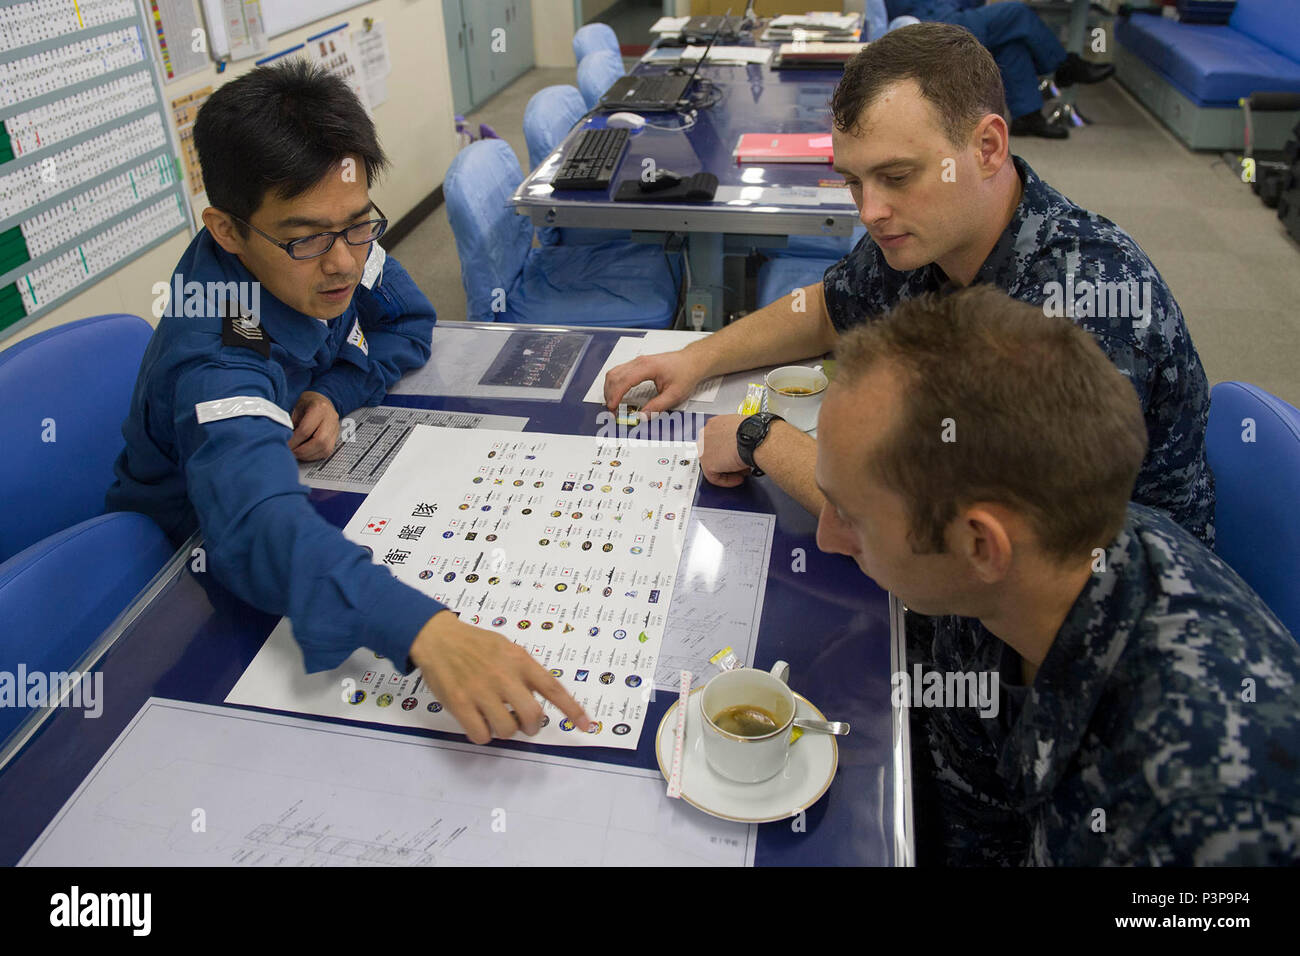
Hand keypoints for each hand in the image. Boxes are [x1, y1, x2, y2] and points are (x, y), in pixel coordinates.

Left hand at [289, 390, 338, 460]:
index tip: (285, 445)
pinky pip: (326, 451)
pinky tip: (304, 453)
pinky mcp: (335, 437)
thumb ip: (291, 423)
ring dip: (308, 455)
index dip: (294, 441)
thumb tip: (284, 439)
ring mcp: (335, 428)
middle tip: (291, 452)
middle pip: (319, 441)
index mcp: (319, 408)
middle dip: (302, 451)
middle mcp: (331, 418)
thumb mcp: (295, 408)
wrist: (320, 400)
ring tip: (296, 454)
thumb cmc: (306, 403)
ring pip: (325, 449)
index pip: (306, 430)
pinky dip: (314, 455)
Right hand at [409, 610, 592, 744]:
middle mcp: (504, 676)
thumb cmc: (475, 644)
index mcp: (520, 660)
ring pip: (507, 730)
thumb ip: (525, 671)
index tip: (587, 726)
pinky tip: (479, 722)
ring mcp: (481, 691)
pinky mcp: (460, 704)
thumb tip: (541, 698)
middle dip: (532, 726)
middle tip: (524, 723)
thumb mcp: (508, 648)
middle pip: (533, 716)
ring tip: (496, 717)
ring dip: (506, 730)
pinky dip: (484, 735)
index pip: (553, 688)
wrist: (438, 638)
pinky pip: (482, 735)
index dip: (572, 710)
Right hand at [603, 349, 709, 415]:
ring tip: (613, 404)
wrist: (691, 362)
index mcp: (647, 367)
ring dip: (610, 388)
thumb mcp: (674, 394)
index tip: (612, 408)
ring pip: (614, 373)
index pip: (624, 380)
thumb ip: (657, 407)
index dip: (615, 395)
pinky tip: (617, 393)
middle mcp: (639, 362)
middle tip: (612, 410)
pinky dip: (614, 384)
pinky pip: (619, 372)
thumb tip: (642, 416)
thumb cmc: (686, 372)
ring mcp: (637, 362)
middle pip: (614, 376)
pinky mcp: (637, 364)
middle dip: (609, 394)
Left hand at [697, 413, 749, 487]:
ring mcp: (704, 448)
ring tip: (742, 472)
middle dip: (727, 460)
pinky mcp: (707, 463)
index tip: (736, 454)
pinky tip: (738, 478)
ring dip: (729, 470)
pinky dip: (727, 480)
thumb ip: (737, 435)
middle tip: (740, 465)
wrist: (755, 438)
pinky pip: (715, 477)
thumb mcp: (744, 428)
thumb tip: (741, 443)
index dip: (728, 450)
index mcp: (715, 423)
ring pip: (714, 465)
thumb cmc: (755, 431)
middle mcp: (706, 433)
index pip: (717, 439)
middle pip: (714, 452)